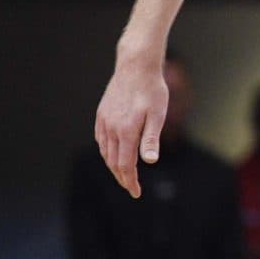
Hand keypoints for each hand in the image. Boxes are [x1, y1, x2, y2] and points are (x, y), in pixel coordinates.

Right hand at [94, 51, 170, 198]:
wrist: (136, 66)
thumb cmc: (152, 89)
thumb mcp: (158, 114)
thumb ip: (151, 139)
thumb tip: (149, 162)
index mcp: (126, 131)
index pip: (125, 165)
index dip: (129, 181)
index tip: (136, 192)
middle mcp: (111, 128)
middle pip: (113, 162)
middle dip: (122, 177)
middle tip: (131, 187)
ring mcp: (104, 121)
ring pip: (105, 152)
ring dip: (113, 166)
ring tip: (124, 175)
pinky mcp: (101, 115)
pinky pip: (101, 140)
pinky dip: (106, 152)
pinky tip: (113, 154)